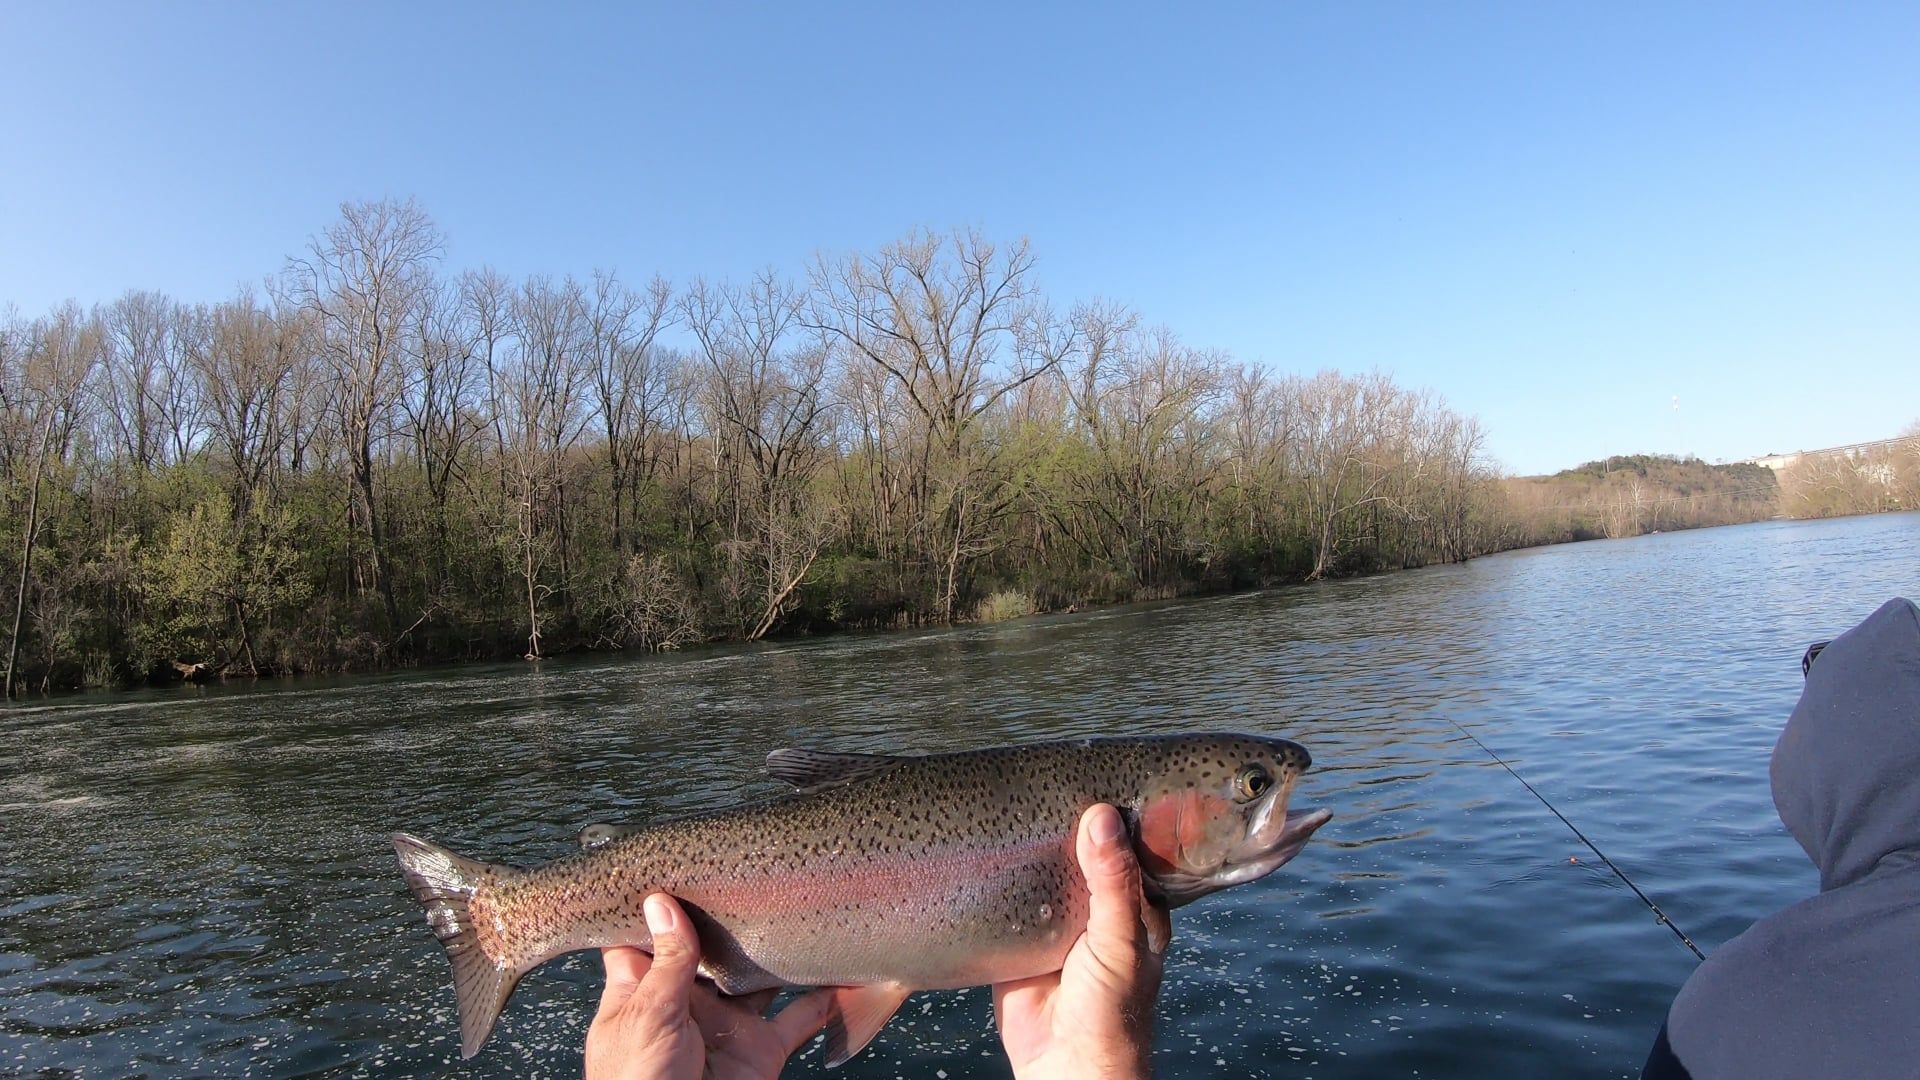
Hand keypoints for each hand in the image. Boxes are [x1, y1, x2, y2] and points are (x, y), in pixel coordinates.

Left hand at [585, 893, 830, 1079]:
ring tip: (804, 910)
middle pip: (711, 951)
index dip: (655, 906)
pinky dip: (825, 1000)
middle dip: (731, 918)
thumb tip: (662, 902)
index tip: (674, 866)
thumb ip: (666, 962)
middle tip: (757, 875)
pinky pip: (799, 1020)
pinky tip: (844, 973)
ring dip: (781, 952)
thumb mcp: (648, 1016)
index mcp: (644, 992)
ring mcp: (727, 1026)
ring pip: (761, 979)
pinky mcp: (761, 1051)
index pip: (644, 939)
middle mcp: (687, 1003)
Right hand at [993, 803, 1169, 1078]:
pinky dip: (995, 880)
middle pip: (1080, 856)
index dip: (1116, 815)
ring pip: (1043, 873)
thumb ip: (1113, 881)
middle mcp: (1096, 911)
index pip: (1128, 848)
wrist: (1065, 1069)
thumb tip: (1101, 816)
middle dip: (1064, 827)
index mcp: (1134, 907)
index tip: (1097, 773)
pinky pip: (1005, 901)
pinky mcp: (1016, 939)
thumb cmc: (1113, 1012)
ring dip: (1029, 850)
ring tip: (1010, 801)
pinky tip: (983, 847)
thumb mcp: (1121, 940)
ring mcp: (1056, 924)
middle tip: (1042, 779)